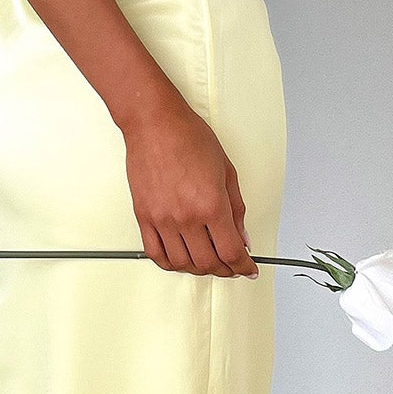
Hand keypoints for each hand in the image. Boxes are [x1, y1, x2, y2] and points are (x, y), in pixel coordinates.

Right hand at [122, 93, 258, 276]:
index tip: (248, 268)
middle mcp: (186, 217)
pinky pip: (155, 253)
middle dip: (224, 270)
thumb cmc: (189, 137)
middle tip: (231, 266)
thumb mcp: (227, 171)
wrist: (155, 124)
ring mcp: (163, 219)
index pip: (231, 251)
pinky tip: (179, 259)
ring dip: (198, 269)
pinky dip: (170, 263)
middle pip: (208, 263)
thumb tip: (242, 236)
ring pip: (182, 263)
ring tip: (207, 261)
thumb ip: (236, 209)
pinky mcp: (144, 217)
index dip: (243, 266)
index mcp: (212, 205)